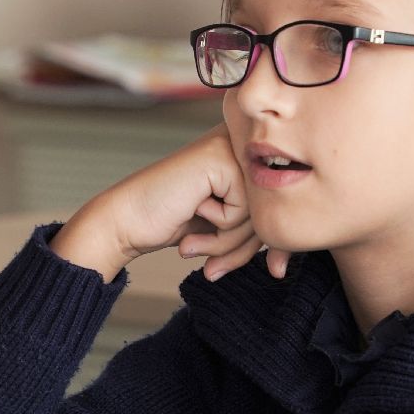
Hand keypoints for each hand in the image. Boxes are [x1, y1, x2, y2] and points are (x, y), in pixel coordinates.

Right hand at [51, 126, 288, 282]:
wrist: (128, 220)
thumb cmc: (175, 222)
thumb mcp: (229, 227)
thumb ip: (259, 230)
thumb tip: (286, 261)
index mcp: (251, 153)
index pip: (283, 203)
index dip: (275, 244)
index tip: (272, 270)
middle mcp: (245, 143)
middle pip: (274, 207)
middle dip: (246, 247)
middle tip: (216, 267)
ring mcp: (232, 146)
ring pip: (260, 212)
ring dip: (229, 242)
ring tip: (195, 244)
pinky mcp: (220, 158)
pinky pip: (242, 211)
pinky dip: (218, 227)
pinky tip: (191, 216)